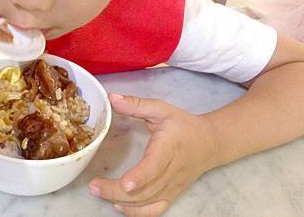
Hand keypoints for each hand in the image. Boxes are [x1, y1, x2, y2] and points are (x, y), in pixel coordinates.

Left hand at [89, 94, 217, 215]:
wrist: (210, 143)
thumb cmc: (183, 125)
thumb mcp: (161, 109)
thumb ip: (136, 104)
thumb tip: (112, 98)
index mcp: (168, 148)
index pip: (155, 167)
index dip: (140, 176)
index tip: (125, 183)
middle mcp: (171, 172)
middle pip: (145, 190)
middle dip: (117, 191)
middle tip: (94, 185)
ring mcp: (172, 187)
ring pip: (147, 203)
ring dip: (121, 201)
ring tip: (98, 191)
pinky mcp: (171, 195)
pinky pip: (154, 210)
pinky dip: (136, 212)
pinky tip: (118, 206)